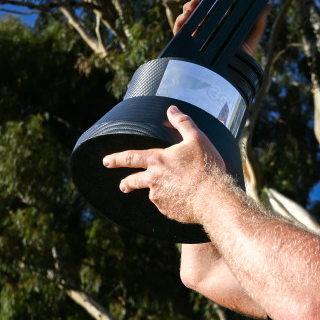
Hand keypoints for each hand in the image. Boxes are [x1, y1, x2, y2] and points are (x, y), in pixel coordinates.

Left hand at [103, 106, 226, 225]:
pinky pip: (167, 205)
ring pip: (154, 193)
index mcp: (157, 160)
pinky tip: (185, 198)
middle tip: (123, 186)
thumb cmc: (206, 167)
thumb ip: (182, 122)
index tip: (106, 161)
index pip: (130, 157)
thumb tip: (171, 109)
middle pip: (133, 181)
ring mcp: (159, 197)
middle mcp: (153, 180)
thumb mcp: (197, 138)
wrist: (214, 198)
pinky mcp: (167, 211)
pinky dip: (172, 201)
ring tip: (177, 189)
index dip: (116, 158)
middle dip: (126, 183)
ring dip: (159, 191)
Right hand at [173, 0, 268, 57]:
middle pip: (199, 8)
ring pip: (188, 16)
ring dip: (188, 7)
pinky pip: (179, 31)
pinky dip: (180, 22)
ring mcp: (195, 36)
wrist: (229, 80)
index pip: (215, 5)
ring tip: (193, 4)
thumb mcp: (250, 40)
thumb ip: (258, 23)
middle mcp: (206, 28)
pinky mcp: (185, 46)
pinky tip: (185, 17)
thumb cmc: (240, 61)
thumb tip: (268, 4)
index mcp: (220, 24)